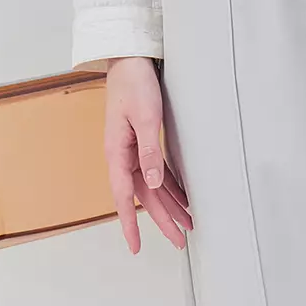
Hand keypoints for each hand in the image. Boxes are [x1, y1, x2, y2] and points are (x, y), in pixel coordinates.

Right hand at [104, 56, 191, 253]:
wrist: (129, 59)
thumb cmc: (135, 84)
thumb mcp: (145, 117)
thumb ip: (149, 152)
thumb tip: (154, 184)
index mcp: (117, 152)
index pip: (126, 196)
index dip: (131, 223)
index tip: (137, 246)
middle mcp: (123, 155)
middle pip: (144, 196)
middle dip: (161, 221)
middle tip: (179, 242)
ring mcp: (132, 150)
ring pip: (153, 187)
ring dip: (169, 207)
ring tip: (188, 226)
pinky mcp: (143, 143)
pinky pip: (158, 173)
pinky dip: (171, 188)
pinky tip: (184, 200)